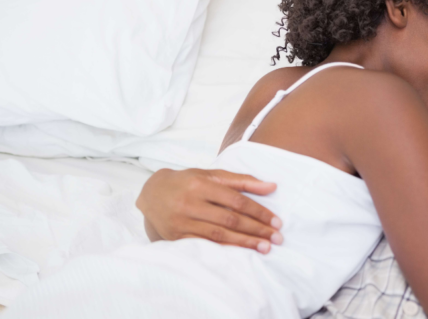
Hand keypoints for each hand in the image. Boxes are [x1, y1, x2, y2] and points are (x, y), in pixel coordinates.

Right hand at [136, 168, 282, 252]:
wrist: (151, 194)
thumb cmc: (187, 182)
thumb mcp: (212, 175)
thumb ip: (242, 181)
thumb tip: (272, 187)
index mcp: (201, 184)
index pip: (236, 200)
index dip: (258, 212)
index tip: (276, 221)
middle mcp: (190, 203)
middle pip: (230, 219)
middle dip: (256, 230)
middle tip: (277, 238)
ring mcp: (182, 222)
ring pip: (219, 235)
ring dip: (244, 243)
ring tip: (265, 248)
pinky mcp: (176, 237)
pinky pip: (205, 245)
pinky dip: (225, 249)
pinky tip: (241, 253)